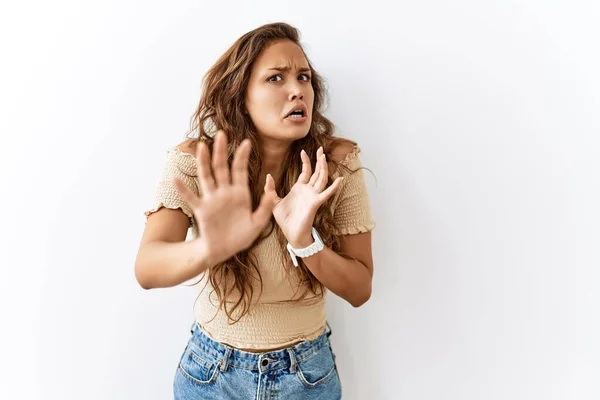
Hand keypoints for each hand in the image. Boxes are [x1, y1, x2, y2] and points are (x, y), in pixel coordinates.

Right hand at [173, 130, 275, 265]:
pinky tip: (176, 178)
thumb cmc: (240, 237)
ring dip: (204, 161)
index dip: (243, 156)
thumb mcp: (258, 223)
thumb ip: (265, 207)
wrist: (223, 251)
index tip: (247, 142)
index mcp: (240, 194)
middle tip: (221, 133)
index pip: (240, 170)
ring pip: (207, 176)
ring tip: (201, 146)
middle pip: (222, 167)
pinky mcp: (202, 210)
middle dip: (222, 151)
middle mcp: (224, 192)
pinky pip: (191, 197)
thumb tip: (272, 190)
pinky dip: (183, 189)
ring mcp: (212, 199)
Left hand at [264, 146, 342, 247]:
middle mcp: (308, 190)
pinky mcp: (316, 203)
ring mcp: (313, 196)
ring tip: (324, 156)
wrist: (291, 233)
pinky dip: (334, 187)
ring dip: (323, 167)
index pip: (305, 171)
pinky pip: (327, 193)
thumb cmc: (285, 220)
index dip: (305, 161)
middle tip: (320, 148)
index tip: (303, 151)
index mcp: (299, 188)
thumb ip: (270, 189)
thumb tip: (269, 175)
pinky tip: (340, 179)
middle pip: (316, 171)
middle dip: (319, 160)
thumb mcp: (273, 202)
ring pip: (322, 178)